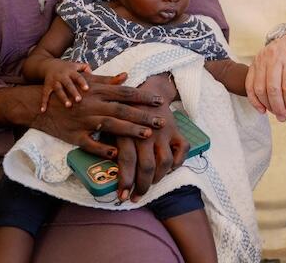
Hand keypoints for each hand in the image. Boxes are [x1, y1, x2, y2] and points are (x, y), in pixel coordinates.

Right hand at [30, 72, 164, 159]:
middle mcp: (93, 104)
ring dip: (129, 130)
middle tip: (161, 121)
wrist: (39, 105)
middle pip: (122, 109)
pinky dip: (103, 149)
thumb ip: (108, 80)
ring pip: (110, 125)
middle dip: (143, 115)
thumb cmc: (68, 93)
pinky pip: (90, 144)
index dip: (143, 97)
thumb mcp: (87, 84)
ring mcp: (84, 121)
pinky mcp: (75, 136)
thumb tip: (127, 76)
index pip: (125, 93)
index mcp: (97, 91)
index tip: (160, 101)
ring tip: (147, 135)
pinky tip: (117, 154)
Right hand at [40, 59, 91, 111]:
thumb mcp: (76, 65)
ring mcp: (54, 81)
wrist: (48, 65)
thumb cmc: (66, 67)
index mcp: (71, 71)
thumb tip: (94, 75)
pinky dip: (43, 102)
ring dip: (63, 98)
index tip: (87, 89)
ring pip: (58, 90)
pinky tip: (43, 110)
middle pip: (68, 84)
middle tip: (79, 100)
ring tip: (68, 106)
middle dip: (73, 92)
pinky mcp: (47, 86)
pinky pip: (45, 95)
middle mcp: (62, 76)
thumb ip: (86, 68)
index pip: (78, 77)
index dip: (82, 82)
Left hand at [114, 73, 187, 201]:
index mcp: (127, 131)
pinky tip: (170, 168)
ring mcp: (163, 132)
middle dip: (142, 186)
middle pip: (147, 167)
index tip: (122, 197)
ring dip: (159, 178)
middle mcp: (146, 133)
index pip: (127, 162)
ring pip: (165, 162)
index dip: (125, 182)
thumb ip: (105, 144)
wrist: (147, 88)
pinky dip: (178, 162)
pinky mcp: (176, 130)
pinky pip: (182, 150)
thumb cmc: (123, 111)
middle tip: (137, 197)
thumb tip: (103, 171)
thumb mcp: (110, 124)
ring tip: (152, 183)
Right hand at [246, 33, 285, 120]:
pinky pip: (249, 84)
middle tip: (283, 118)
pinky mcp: (253, 63)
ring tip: (276, 113)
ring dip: (267, 105)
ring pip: (259, 88)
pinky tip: (262, 109)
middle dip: (278, 107)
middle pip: (272, 88)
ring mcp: (261, 59)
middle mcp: (274, 57)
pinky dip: (254, 99)